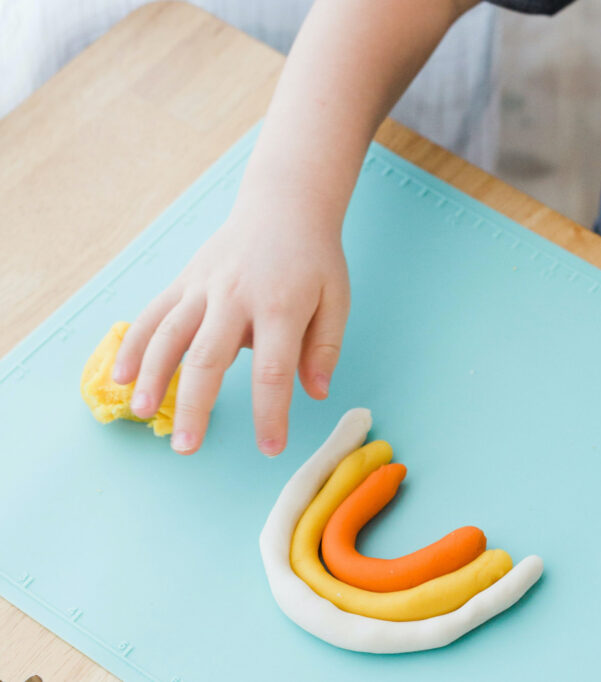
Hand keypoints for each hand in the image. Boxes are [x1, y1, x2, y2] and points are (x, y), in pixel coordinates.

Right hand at [111, 210, 349, 454]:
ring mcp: (204, 286)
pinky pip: (153, 314)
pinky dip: (134, 345)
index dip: (270, 413)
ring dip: (152, 376)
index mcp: (281, 306)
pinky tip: (120, 377)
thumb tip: (317, 393)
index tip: (270, 448)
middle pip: (209, 357)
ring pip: (170, 334)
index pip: (274, 370)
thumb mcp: (336, 299)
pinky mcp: (185, 281)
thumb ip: (325, 347)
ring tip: (140, 413)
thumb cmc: (314, 259)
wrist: (284, 206)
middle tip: (187, 447)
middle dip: (196, 405)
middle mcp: (236, 296)